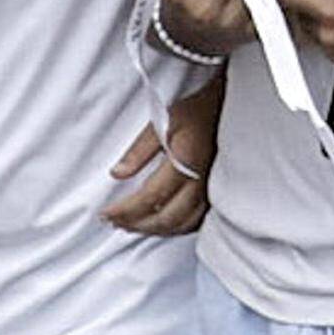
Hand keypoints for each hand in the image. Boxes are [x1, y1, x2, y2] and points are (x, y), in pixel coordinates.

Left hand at [99, 115, 212, 236]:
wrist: (227, 105)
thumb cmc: (196, 109)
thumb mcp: (162, 121)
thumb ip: (139, 150)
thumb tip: (117, 173)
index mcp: (184, 163)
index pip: (149, 198)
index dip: (125, 211)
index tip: (106, 214)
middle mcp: (200, 181)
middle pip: (165, 218)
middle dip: (136, 225)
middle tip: (115, 223)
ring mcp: (211, 189)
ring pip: (182, 224)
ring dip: (154, 230)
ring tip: (133, 226)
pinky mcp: (217, 191)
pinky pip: (197, 221)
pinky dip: (176, 228)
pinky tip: (163, 225)